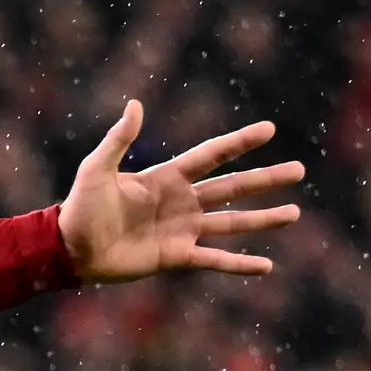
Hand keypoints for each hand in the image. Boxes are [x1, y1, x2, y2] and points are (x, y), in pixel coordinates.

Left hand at [57, 101, 307, 282]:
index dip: (240, 142)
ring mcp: (182, 230)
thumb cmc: (81, 207)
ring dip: (263, 219)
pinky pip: (215, 261)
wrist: (71, 250)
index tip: (270, 130)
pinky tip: (266, 266)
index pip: (212, 155)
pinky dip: (240, 264)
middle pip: (233, 187)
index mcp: (167, 177)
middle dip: (266, 179)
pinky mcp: (176, 257)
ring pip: (232, 222)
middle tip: (299, 170)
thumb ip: (118, 139)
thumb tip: (136, 104)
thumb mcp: (97, 169)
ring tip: (294, 213)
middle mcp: (182, 201)